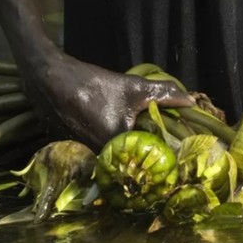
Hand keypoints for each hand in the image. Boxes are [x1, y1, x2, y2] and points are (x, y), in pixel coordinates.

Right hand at [23, 53, 193, 146]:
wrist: (50, 79)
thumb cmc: (94, 85)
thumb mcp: (133, 87)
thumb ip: (164, 94)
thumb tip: (192, 100)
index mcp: (113, 146)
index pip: (142, 162)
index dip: (158, 159)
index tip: (173, 156)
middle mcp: (96, 158)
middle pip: (127, 163)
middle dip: (143, 157)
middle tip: (162, 148)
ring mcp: (82, 157)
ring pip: (112, 159)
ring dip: (127, 153)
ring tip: (143, 143)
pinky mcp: (72, 152)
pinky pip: (98, 155)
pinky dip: (110, 149)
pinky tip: (117, 137)